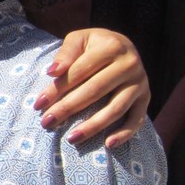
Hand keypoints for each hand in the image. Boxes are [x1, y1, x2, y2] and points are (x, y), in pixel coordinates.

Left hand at [34, 28, 149, 148]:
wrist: (122, 47)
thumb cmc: (93, 45)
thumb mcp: (79, 39)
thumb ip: (66, 53)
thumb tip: (53, 72)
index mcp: (112, 47)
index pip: (79, 71)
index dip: (58, 88)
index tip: (38, 104)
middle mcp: (130, 64)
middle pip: (95, 91)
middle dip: (68, 108)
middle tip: (46, 123)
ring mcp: (140, 83)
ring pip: (115, 108)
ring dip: (92, 126)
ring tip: (70, 139)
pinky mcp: (146, 98)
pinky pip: (138, 119)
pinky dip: (125, 133)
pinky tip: (108, 144)